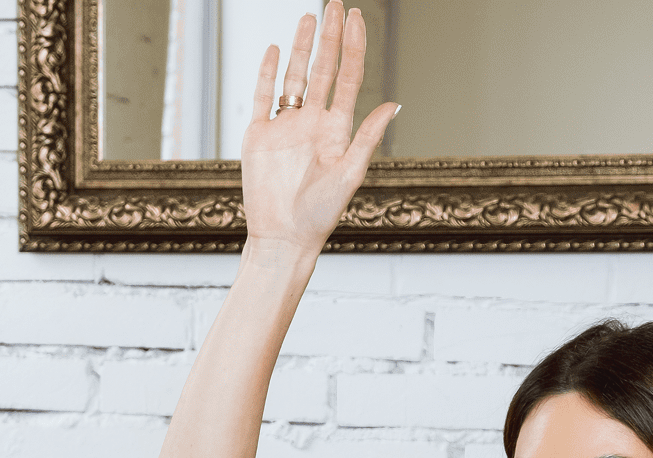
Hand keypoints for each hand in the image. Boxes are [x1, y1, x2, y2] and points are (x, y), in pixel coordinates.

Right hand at [240, 2, 398, 260]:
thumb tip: (393, 104)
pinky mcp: (259, 137)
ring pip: (294, 77)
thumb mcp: (349, 176)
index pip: (347, 79)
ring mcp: (285, 128)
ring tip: (309, 17)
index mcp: (337, 130)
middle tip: (335, 4)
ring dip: (301, 48)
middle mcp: (313, 124)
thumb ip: (368, 138)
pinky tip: (275, 50)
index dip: (353, 47)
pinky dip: (268, 73)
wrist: (283, 239)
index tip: (355, 17)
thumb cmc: (319, 216)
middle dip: (330, 37)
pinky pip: (263, 97)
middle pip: (323, 70)